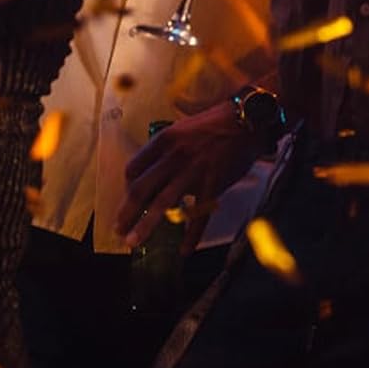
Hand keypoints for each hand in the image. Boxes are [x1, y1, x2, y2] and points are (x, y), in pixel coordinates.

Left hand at [117, 100, 263, 250]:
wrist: (250, 118)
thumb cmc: (217, 121)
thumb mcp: (185, 128)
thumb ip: (170, 149)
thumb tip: (156, 172)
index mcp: (165, 140)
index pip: (134, 167)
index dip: (127, 185)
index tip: (129, 197)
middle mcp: (174, 156)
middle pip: (141, 189)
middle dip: (126, 212)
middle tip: (118, 229)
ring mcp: (193, 171)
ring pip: (161, 204)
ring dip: (144, 226)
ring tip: (133, 242)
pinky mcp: (213, 183)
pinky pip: (198, 214)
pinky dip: (191, 235)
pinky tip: (184, 249)